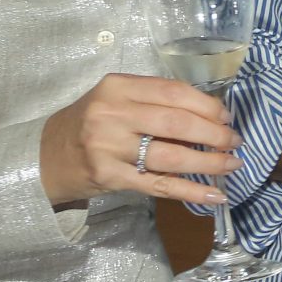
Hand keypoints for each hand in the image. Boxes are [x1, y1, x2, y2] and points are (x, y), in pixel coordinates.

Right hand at [41, 74, 240, 208]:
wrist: (47, 156)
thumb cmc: (90, 124)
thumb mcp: (115, 100)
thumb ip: (154, 101)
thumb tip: (211, 114)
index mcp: (118, 87)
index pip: (173, 92)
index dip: (207, 105)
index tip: (227, 117)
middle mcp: (112, 114)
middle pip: (177, 123)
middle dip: (214, 134)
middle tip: (234, 142)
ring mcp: (109, 147)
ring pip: (171, 156)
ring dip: (209, 162)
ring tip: (232, 165)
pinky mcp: (110, 177)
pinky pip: (160, 185)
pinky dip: (191, 191)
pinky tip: (215, 194)